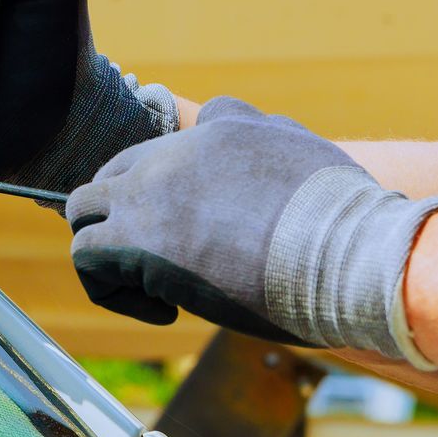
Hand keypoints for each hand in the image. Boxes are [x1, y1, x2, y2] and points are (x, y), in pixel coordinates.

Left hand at [65, 97, 437, 366]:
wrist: (352, 253)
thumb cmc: (349, 224)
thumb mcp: (316, 159)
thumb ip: (283, 145)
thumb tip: (275, 149)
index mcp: (227, 128)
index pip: (171, 143)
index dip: (174, 189)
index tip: (200, 227)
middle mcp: (178, 151)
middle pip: (117, 171)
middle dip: (132, 216)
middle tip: (168, 260)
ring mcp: (151, 190)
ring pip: (85, 207)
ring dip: (111, 248)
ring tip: (155, 285)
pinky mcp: (136, 239)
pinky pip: (86, 256)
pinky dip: (112, 288)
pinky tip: (162, 308)